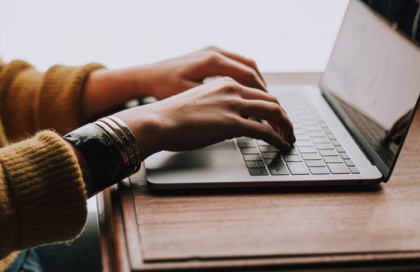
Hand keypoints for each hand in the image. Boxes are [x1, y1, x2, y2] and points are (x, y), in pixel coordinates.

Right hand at [113, 78, 294, 158]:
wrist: (157, 121)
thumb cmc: (169, 117)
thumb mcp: (197, 105)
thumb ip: (216, 109)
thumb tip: (226, 126)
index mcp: (223, 83)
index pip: (256, 91)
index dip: (270, 105)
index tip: (274, 117)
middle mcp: (232, 89)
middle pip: (270, 99)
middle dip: (283, 116)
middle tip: (287, 129)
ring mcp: (233, 105)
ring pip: (274, 111)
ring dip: (286, 126)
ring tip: (289, 138)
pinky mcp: (233, 123)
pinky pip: (265, 130)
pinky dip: (278, 138)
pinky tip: (281, 145)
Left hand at [128, 46, 266, 99]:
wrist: (146, 76)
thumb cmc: (164, 89)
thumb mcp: (191, 99)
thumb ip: (217, 105)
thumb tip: (242, 116)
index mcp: (213, 61)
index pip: (249, 77)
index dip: (262, 95)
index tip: (271, 110)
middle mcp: (215, 52)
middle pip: (251, 69)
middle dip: (264, 90)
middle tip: (272, 108)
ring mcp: (212, 51)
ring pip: (245, 65)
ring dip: (256, 83)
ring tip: (263, 101)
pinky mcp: (208, 55)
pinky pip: (235, 64)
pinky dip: (245, 78)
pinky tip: (246, 92)